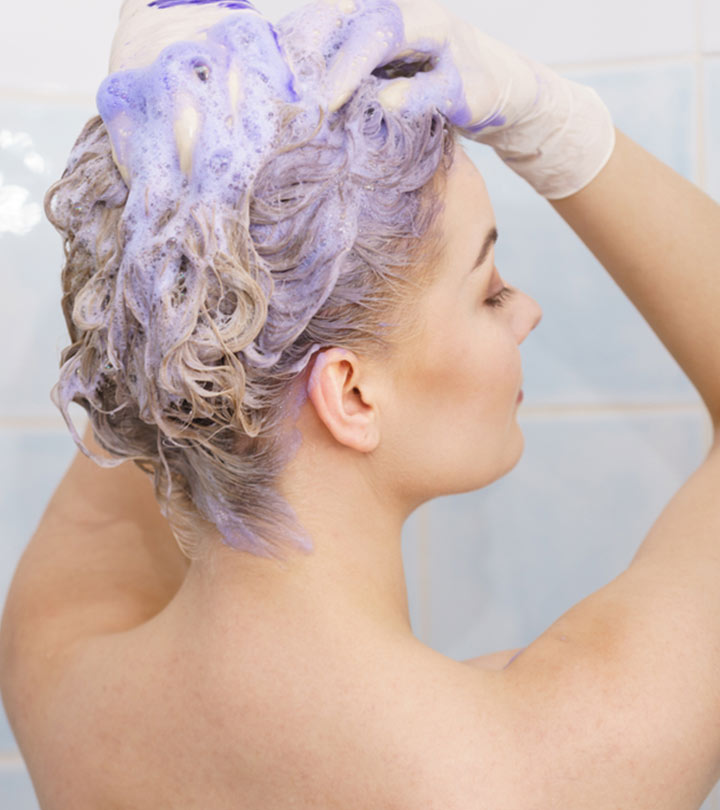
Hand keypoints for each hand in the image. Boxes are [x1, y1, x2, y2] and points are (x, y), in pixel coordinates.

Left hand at [316, 0, 614, 199]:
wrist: (503, 91)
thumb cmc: (432, 81)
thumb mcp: (388, 71)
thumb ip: (351, 72)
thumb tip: (297, 95)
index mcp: (386, 11)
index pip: (335, 10)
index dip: (301, 33)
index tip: (270, 69)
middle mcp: (410, 15)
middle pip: (355, 15)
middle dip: (318, 46)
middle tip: (288, 85)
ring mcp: (439, 43)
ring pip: (389, 34)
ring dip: (352, 65)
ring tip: (325, 99)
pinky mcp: (463, 82)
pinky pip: (432, 86)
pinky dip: (407, 96)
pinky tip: (384, 107)